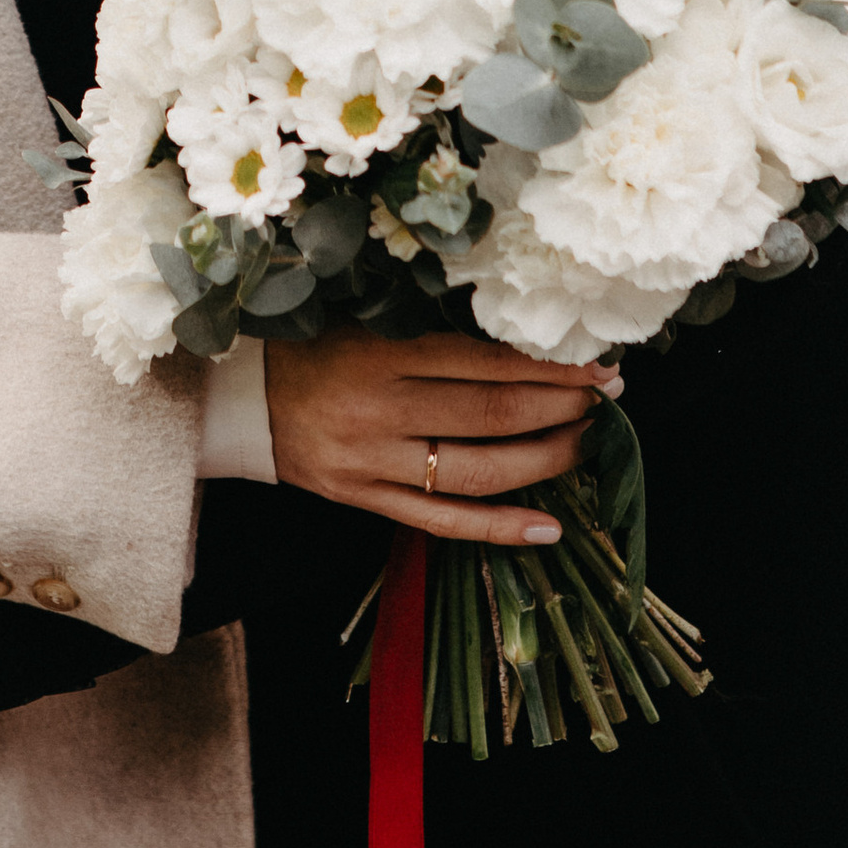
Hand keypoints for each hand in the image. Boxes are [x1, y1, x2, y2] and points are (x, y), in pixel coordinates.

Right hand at [262, 324, 615, 546]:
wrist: (240, 399)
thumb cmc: (311, 346)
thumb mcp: (365, 319)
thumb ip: (431, 328)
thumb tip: (523, 333)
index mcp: (378, 353)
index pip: (483, 361)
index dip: (546, 364)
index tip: (595, 361)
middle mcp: (379, 411)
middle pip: (491, 415)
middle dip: (561, 407)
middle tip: (606, 398)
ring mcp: (373, 464)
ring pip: (477, 472)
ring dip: (544, 460)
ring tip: (585, 443)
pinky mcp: (366, 502)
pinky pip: (443, 523)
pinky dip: (500, 529)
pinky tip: (550, 529)